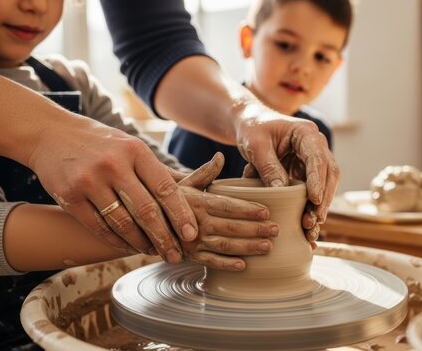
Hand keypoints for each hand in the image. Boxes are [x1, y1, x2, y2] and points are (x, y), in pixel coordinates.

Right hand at [29, 121, 196, 262]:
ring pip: (122, 223)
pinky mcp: (70, 196)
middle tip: (175, 255)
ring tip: (152, 252)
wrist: (52, 133)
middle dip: (164, 238)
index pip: (165, 188)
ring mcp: (90, 180)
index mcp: (135, 151)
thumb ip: (155, 171)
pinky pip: (98, 227)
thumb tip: (192, 193)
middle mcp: (113, 164)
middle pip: (146, 211)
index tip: (191, 234)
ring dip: (141, 243)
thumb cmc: (103, 144)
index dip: (180, 214)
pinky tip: (128, 247)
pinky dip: (116, 241)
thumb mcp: (131, 146)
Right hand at [174, 153, 277, 270]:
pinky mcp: (189, 256)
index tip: (267, 212)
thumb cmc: (170, 201)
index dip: (248, 210)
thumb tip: (220, 156)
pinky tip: (243, 265)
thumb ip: (204, 173)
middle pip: (231, 227)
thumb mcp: (184, 184)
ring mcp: (192, 241)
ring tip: (268, 247)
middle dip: (256, 229)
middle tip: (276, 230)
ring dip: (248, 247)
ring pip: (225, 245)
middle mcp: (195, 222)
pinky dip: (227, 265)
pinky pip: (210, 262)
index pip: (228, 206)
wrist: (145, 223)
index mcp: (197, 202)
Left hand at [237, 105, 339, 248]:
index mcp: (306, 133)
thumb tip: (281, 191)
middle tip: (314, 219)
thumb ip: (268, 166)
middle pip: (328, 174)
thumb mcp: (256, 145)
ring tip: (310, 228)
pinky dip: (310, 209)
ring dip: (319, 207)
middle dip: (323, 199)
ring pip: (325, 186)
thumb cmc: (252, 128)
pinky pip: (313, 192)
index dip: (318, 180)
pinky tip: (307, 227)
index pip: (317, 158)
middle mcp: (315, 147)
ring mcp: (312, 161)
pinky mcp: (305, 174)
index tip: (314, 199)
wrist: (249, 123)